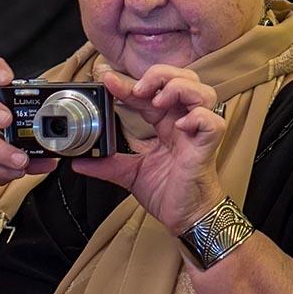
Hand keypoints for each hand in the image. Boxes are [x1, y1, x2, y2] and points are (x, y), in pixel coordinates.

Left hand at [72, 65, 226, 234]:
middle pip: (183, 78)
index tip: (107, 80)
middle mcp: (183, 122)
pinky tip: (180, 126)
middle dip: (159, 75)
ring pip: (203, 91)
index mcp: (165, 124)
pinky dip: (198, 117)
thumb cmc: (168, 192)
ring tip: (158, 102)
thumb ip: (106, 165)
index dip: (129, 83)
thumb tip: (78, 162)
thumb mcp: (129, 174)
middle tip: (137, 90)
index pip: (149, 92)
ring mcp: (197, 133)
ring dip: (178, 89)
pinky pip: (214, 122)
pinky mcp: (208, 147)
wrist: (185, 218)